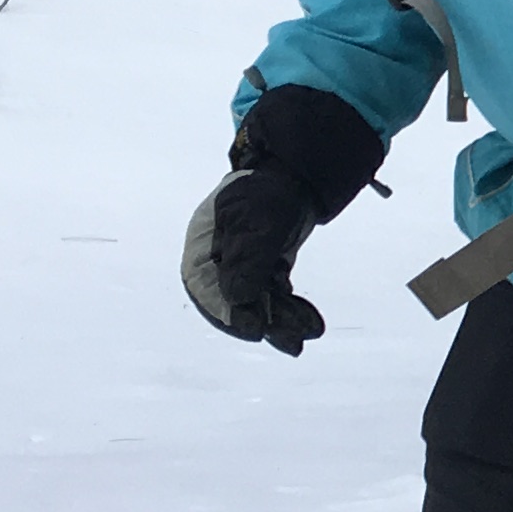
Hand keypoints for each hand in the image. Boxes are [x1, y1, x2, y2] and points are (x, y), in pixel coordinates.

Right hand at [182, 84, 384, 354]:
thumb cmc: (267, 191)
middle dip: (265, 322)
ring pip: (260, 302)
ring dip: (283, 319)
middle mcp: (219, 261)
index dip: (231, 314)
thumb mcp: (256, 224)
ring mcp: (243, 264)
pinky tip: (310, 322)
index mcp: (202, 249)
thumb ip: (247, 262)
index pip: (210, 292)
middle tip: (293, 341)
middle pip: (237, 302)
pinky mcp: (266, 265)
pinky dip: (292, 307)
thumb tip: (241, 302)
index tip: (254, 330)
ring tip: (309, 333)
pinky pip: (275, 294)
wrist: (295, 170)